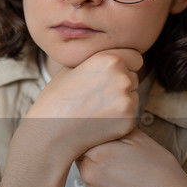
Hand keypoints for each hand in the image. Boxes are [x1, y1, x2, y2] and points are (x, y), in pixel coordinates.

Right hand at [25, 49, 141, 159]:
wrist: (50, 131)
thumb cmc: (57, 99)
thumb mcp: (72, 68)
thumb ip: (97, 59)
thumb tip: (112, 55)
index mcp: (109, 59)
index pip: (135, 57)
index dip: (124, 65)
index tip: (110, 76)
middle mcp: (122, 77)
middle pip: (134, 77)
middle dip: (121, 84)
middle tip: (97, 96)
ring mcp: (127, 100)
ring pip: (133, 96)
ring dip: (121, 102)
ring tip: (95, 109)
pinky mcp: (128, 120)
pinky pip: (130, 115)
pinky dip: (119, 119)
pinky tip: (98, 121)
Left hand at [79, 129, 186, 186]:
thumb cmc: (158, 168)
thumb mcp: (138, 137)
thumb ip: (112, 127)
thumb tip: (99, 122)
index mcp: (97, 152)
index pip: (82, 136)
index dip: (93, 133)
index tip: (104, 132)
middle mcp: (89, 172)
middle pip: (80, 153)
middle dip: (93, 148)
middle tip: (114, 148)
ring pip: (86, 169)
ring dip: (97, 164)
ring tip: (121, 165)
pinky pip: (93, 185)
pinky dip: (102, 180)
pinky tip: (121, 180)